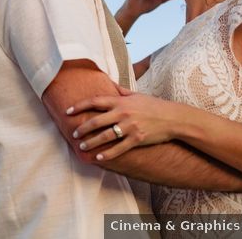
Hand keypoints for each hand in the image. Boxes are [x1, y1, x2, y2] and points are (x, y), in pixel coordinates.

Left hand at [66, 85, 185, 160]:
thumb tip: (109, 83)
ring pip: (105, 136)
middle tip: (73, 134)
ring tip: (81, 147)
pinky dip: (108, 154)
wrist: (173, 118)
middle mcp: (123, 113)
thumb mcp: (137, 95)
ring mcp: (130, 127)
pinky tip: (98, 157)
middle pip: (96, 121)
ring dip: (91, 142)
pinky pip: (119, 149)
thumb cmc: (154, 106)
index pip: (95, 101)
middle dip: (82, 128)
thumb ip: (121, 91)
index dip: (79, 106)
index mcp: (121, 101)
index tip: (68, 111)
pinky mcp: (137, 139)